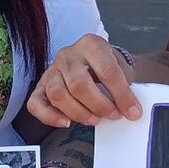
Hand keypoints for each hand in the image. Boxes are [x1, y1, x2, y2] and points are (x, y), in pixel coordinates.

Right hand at [25, 32, 139, 126]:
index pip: (107, 71)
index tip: (132, 112)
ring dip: (79, 113)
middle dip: (99, 105)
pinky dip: (49, 117)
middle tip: (113, 115)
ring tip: (95, 120)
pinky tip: (66, 123)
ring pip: (58, 94)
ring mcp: (52, 69)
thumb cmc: (107, 67)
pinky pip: (36, 103)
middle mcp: (68, 54)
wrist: (93, 60)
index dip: (122, 95)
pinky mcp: (40, 85)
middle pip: (79, 84)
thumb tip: (131, 111)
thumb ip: (126, 88)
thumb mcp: (121, 68)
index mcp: (91, 44)